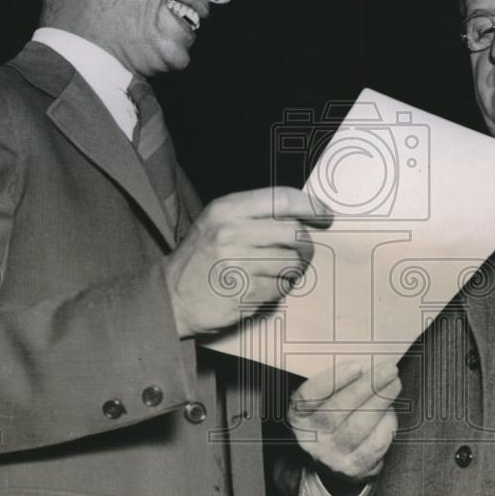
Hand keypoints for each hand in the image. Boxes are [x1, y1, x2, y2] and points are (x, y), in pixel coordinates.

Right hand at [162, 186, 331, 336]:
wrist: (169, 297)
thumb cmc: (200, 258)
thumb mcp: (217, 222)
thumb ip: (253, 214)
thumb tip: (303, 214)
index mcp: (226, 209)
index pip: (281, 198)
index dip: (310, 205)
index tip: (325, 214)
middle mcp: (232, 232)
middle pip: (294, 232)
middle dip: (305, 244)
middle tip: (303, 252)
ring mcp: (238, 264)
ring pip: (292, 262)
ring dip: (293, 269)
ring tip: (279, 271)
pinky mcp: (244, 292)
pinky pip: (281, 287)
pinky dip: (280, 288)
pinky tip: (266, 286)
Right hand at [288, 360, 399, 495]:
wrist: (330, 459)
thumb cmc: (330, 415)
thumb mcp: (321, 399)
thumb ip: (334, 382)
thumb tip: (365, 361)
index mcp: (299, 414)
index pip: (310, 395)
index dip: (333, 380)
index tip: (357, 365)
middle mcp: (311, 436)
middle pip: (339, 409)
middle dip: (368, 386)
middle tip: (389, 369)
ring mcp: (331, 455)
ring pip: (359, 426)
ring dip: (381, 402)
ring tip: (394, 384)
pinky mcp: (353, 467)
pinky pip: (375, 444)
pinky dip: (387, 424)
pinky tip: (391, 410)